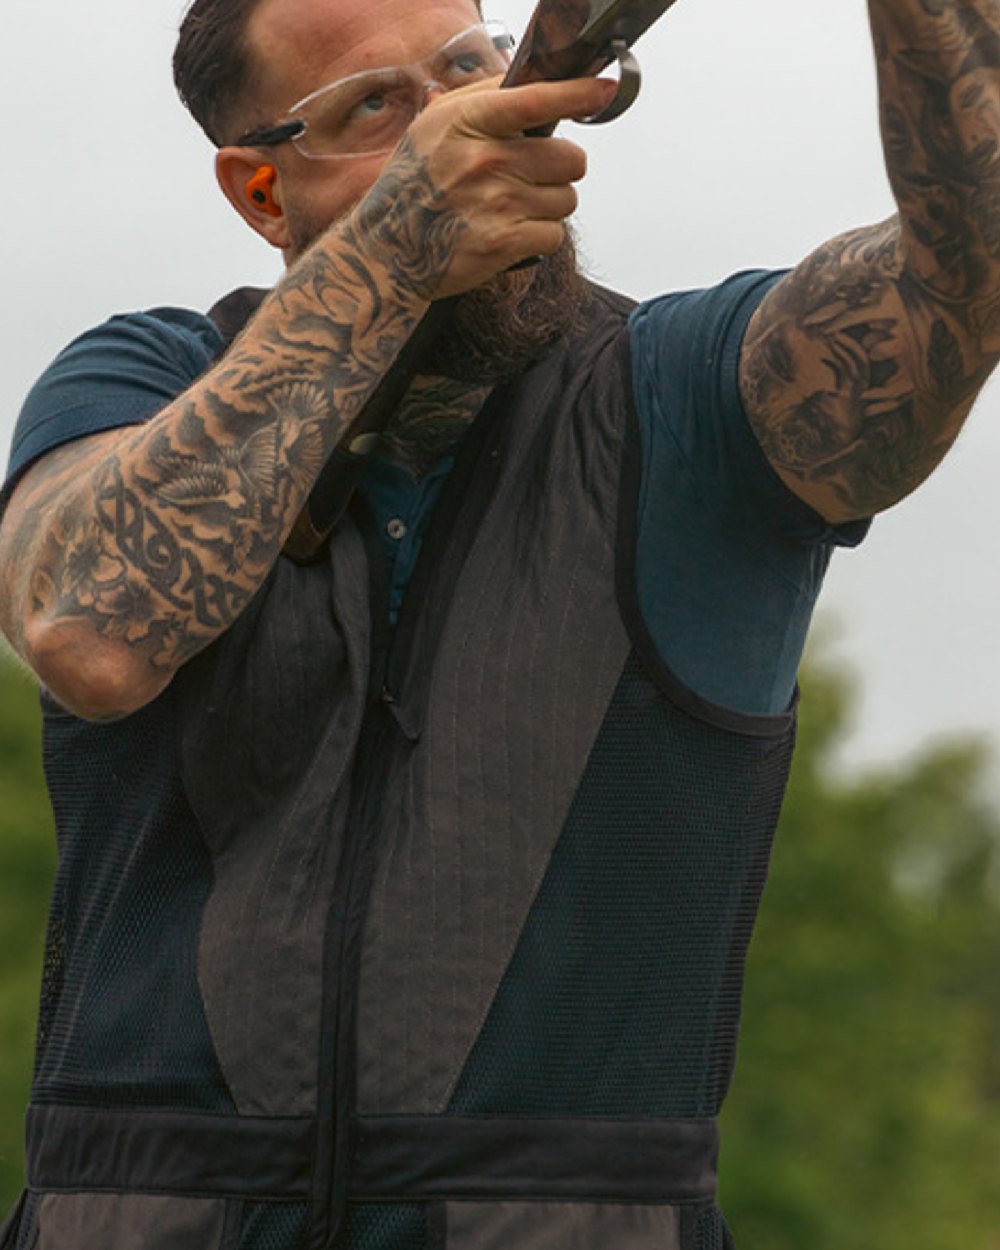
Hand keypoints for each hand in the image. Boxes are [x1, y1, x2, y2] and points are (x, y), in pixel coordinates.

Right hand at [346, 75, 615, 300]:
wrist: (387, 253)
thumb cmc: (412, 187)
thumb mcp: (433, 127)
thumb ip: (482, 100)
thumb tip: (533, 84)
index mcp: (468, 123)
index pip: (538, 100)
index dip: (579, 94)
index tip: (603, 92)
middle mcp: (486, 160)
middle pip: (570, 158)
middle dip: (560, 169)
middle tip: (533, 177)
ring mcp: (499, 203)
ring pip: (566, 199)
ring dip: (548, 206)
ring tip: (513, 209)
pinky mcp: (506, 243)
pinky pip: (554, 234)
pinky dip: (539, 238)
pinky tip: (511, 234)